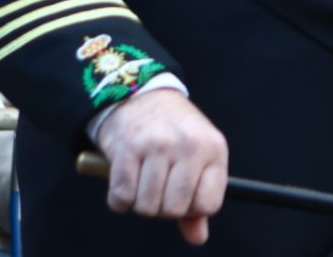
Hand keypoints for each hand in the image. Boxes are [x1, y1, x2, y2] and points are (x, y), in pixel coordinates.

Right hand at [95, 89, 227, 245]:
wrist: (142, 94)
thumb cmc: (175, 132)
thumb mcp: (198, 157)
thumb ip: (199, 199)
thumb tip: (198, 238)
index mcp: (213, 149)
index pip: (209, 204)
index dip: (192, 208)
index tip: (184, 196)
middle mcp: (189, 146)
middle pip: (174, 209)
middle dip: (163, 208)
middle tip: (159, 188)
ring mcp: (157, 146)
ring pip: (147, 207)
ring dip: (140, 202)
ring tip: (143, 180)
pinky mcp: (127, 149)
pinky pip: (121, 197)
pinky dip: (119, 199)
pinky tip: (125, 180)